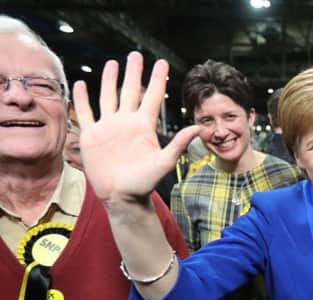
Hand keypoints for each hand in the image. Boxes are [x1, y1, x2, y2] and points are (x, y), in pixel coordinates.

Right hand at [72, 52, 199, 202]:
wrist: (122, 198)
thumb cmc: (145, 184)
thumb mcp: (164, 163)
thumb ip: (179, 144)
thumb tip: (198, 128)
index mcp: (144, 126)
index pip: (151, 96)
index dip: (157, 79)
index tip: (162, 63)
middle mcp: (126, 123)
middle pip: (130, 91)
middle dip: (133, 72)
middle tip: (136, 54)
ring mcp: (109, 128)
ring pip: (108, 97)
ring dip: (109, 80)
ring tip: (112, 63)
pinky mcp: (92, 136)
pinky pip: (86, 113)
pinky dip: (82, 99)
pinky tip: (82, 84)